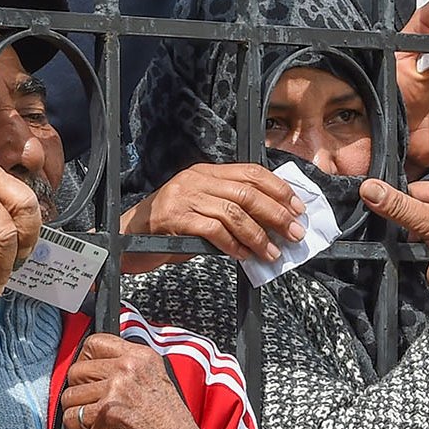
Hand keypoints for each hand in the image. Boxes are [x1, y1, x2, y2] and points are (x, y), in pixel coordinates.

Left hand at [61, 335, 227, 428]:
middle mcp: (130, 368)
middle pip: (76, 371)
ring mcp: (118, 389)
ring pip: (69, 397)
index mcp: (143, 358)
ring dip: (75, 421)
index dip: (85, 364)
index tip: (88, 383)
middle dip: (78, 397)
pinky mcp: (106, 414)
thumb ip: (128, 375)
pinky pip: (70, 421)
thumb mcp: (155, 386)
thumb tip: (91, 373)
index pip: (94, 343)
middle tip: (90, 417)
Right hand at [120, 163, 306, 271]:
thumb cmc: (175, 226)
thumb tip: (276, 224)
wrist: (130, 236)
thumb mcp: (206, 209)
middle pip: (247, 193)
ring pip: (234, 213)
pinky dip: (233, 245)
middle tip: (294, 233)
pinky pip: (213, 230)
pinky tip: (243, 256)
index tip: (298, 208)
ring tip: (272, 252)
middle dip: (276, 215)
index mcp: (208, 173)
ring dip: (258, 236)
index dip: (279, 190)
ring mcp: (184, 197)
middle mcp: (197, 180)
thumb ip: (235, 209)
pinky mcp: (175, 218)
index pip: (252, 172)